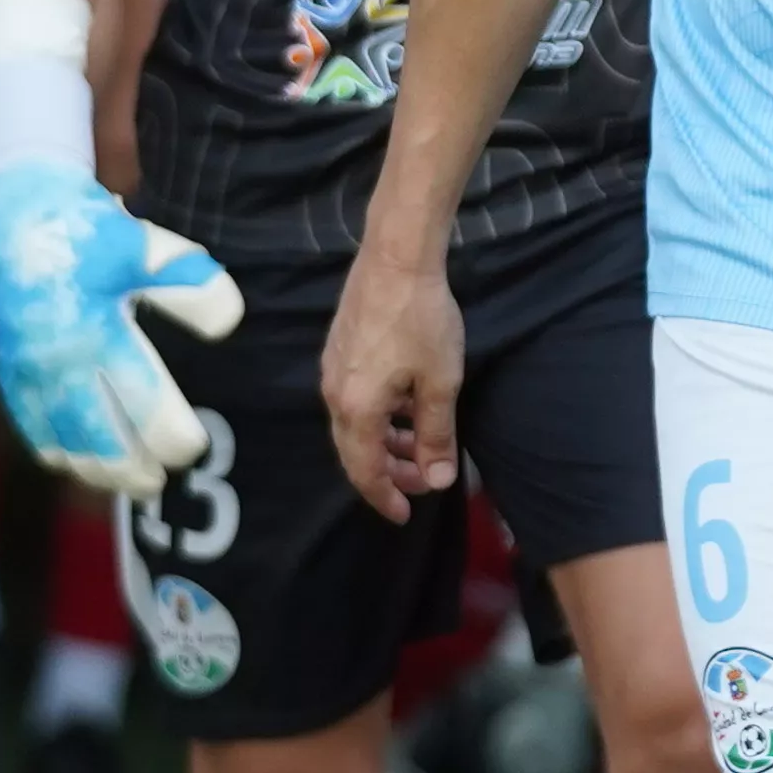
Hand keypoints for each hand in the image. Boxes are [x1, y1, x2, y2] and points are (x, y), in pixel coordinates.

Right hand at [0, 157, 245, 494]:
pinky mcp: (9, 380)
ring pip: (63, 447)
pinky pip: (35, 435)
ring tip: (132, 482)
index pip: (144, 406)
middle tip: (161, 483)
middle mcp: (58, 363)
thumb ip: (192, 287)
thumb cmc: (98, 238)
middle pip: (99, 441)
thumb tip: (227, 325)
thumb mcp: (152, 251)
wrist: (23, 223)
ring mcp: (28, 376)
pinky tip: (88, 464)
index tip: (194, 447)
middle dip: (133, 470)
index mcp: (98, 333)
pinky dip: (62, 457)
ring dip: (98, 473)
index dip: (173, 438)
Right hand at [322, 246, 467, 523]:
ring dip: (387, 442)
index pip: (365, 471)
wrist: (395, 258)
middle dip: (389, 472)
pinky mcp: (339, 350)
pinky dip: (380, 416)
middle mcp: (334, 395)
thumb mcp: (440, 384)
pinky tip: (407, 408)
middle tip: (422, 481)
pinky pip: (355, 400)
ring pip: (356, 424)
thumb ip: (437, 436)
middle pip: (356, 451)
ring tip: (422, 445)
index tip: (406, 515)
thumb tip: (437, 481)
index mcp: (357, 410)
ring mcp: (332, 370)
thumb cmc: (422, 320)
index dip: (386, 497)